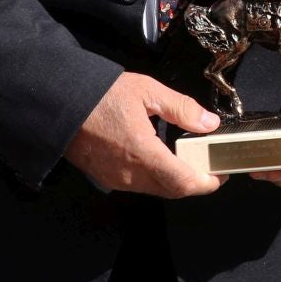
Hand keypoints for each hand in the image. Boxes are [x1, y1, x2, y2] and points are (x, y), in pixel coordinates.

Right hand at [63, 73, 222, 198]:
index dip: (206, 182)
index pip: (183, 182)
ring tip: (188, 159)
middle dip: (193, 182)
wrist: (59, 105)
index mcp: (143, 154)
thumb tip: (209, 123)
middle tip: (208, 164)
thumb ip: (181, 108)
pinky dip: (155, 177)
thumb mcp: (146, 91)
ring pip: (155, 189)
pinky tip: (161, 158)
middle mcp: (129, 175)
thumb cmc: (101, 95)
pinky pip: (137, 185)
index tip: (220, 173)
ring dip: (174, 180)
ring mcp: (115, 179)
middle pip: (171, 190)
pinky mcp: (105, 178)